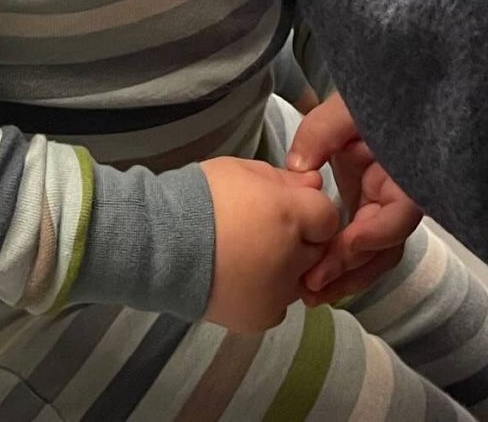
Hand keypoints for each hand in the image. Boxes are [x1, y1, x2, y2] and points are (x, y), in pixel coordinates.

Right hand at [201, 157, 338, 332]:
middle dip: (298, 240)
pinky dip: (265, 292)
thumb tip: (315, 184)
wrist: (159, 243)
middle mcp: (292, 260)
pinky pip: (278, 304)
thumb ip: (283, 179)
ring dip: (284, 268)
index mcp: (288, 217)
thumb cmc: (199, 197)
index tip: (284, 208)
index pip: (328, 216)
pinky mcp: (263, 317)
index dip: (308, 210)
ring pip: (299, 280)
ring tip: (245, 255)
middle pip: (317, 251)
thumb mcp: (240, 170)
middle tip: (261, 230)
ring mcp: (279, 294)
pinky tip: (238, 276)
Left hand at [287, 93, 421, 304]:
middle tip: (313, 286)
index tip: (344, 245)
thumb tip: (297, 169)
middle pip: (383, 250)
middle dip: (350, 272)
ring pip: (370, 257)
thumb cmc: (365, 102)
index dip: (373, 236)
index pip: (397, 219)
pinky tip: (311, 278)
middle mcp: (394, 200)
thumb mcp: (345, 110)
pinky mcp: (361, 210)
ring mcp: (377, 208)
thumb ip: (322, 133)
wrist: (372, 100)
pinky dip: (336, 263)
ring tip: (308, 293)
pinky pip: (354, 244)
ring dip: (342, 278)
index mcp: (402, 179)